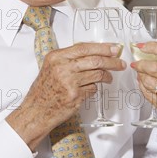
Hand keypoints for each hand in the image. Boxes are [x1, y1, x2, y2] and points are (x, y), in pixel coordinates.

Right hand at [7, 43, 124, 149]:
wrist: (36, 110)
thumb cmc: (43, 90)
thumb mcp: (51, 67)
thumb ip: (69, 59)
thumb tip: (93, 53)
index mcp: (56, 57)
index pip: (84, 47)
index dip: (102, 47)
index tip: (114, 48)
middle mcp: (62, 67)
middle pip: (95, 60)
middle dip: (112, 61)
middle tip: (119, 62)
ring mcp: (69, 82)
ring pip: (97, 74)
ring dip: (107, 76)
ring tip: (109, 77)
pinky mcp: (75, 96)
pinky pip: (93, 89)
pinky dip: (95, 88)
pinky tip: (92, 88)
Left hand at [130, 42, 156, 137]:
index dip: (152, 47)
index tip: (143, 46)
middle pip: (155, 68)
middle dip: (141, 63)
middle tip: (136, 62)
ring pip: (149, 82)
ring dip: (140, 75)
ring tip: (139, 73)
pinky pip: (149, 95)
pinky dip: (142, 87)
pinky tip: (142, 83)